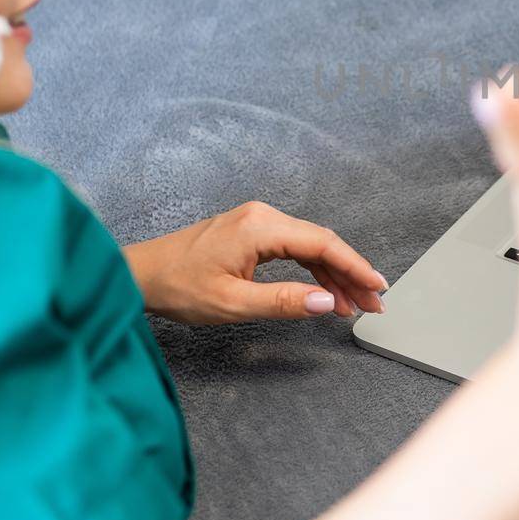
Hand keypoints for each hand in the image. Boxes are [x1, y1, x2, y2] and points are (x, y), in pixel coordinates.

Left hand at [123, 203, 387, 324]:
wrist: (141, 275)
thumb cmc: (178, 287)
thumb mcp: (232, 303)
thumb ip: (283, 302)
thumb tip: (326, 302)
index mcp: (260, 227)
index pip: (322, 244)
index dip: (355, 267)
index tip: (377, 288)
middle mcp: (263, 216)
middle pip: (322, 243)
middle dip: (351, 273)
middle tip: (374, 303)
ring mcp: (257, 221)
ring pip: (310, 246)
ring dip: (334, 274)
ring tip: (355, 304)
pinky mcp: (252, 232)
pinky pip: (293, 248)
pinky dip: (313, 270)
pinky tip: (324, 292)